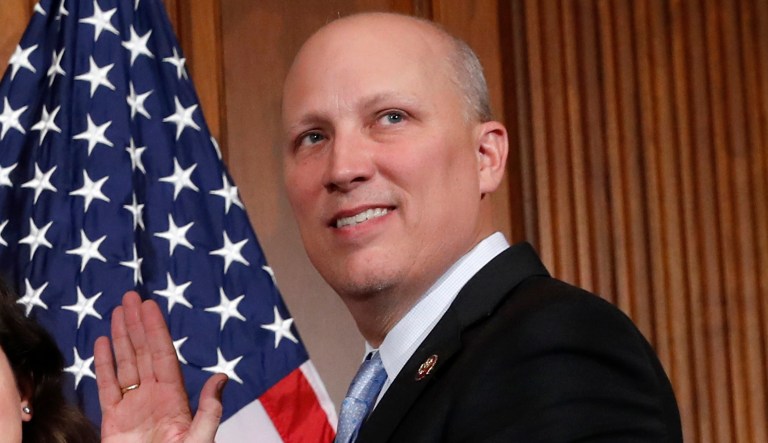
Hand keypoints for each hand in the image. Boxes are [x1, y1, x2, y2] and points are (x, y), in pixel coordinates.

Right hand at [95, 291, 227, 442]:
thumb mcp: (198, 440)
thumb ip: (209, 410)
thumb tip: (222, 377)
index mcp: (175, 400)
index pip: (162, 356)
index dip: (155, 330)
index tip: (148, 306)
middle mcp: (154, 398)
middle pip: (142, 354)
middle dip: (135, 326)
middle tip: (129, 297)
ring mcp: (133, 408)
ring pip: (125, 365)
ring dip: (120, 339)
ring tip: (115, 313)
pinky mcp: (113, 422)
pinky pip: (106, 388)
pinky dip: (103, 365)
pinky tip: (100, 344)